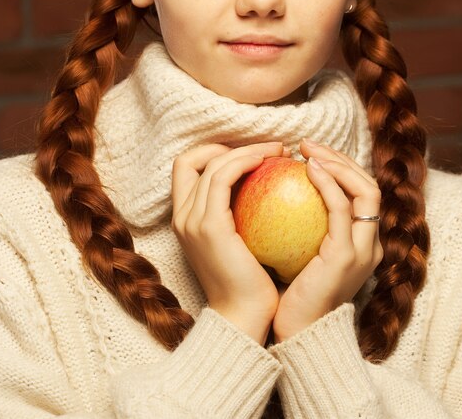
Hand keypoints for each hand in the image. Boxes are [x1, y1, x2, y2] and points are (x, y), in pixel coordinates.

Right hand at [171, 142, 286, 343]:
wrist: (243, 316)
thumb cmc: (252, 281)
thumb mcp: (242, 242)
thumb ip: (242, 214)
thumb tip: (268, 184)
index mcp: (185, 219)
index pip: (188, 168)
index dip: (215, 153)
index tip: (253, 156)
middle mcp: (182, 216)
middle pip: (194, 159)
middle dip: (232, 145)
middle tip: (272, 149)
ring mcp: (191, 220)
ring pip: (212, 163)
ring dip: (247, 149)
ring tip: (279, 150)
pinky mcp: (208, 225)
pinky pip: (224, 176)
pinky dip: (246, 161)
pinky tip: (270, 161)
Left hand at [272, 139, 382, 341]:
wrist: (293, 332)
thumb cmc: (288, 292)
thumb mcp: (299, 251)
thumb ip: (301, 225)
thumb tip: (276, 191)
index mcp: (361, 242)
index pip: (360, 192)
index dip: (340, 167)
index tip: (308, 154)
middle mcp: (370, 244)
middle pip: (369, 184)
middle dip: (341, 157)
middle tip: (307, 144)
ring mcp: (363, 250)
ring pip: (366, 190)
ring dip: (338, 163)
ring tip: (309, 150)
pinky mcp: (346, 256)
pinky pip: (342, 209)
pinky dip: (329, 184)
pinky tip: (308, 169)